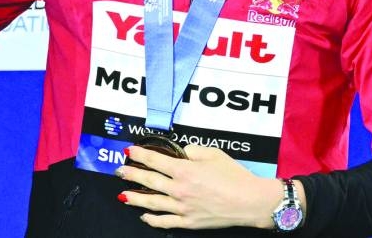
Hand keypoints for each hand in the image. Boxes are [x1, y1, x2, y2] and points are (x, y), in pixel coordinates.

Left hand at [116, 144, 280, 230]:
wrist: (251, 201)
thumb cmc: (234, 176)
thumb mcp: (212, 153)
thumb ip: (191, 150)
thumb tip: (179, 152)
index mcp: (184, 170)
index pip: (155, 160)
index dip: (140, 155)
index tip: (129, 151)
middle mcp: (180, 190)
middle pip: (149, 181)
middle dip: (132, 174)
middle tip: (120, 171)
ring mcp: (183, 208)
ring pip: (152, 203)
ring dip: (136, 197)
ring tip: (123, 194)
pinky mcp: (189, 222)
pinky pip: (165, 222)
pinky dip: (152, 220)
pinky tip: (144, 215)